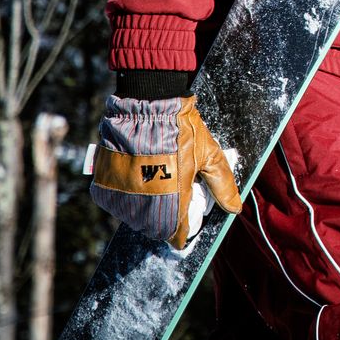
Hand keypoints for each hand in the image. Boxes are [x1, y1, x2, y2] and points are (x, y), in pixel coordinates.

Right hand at [89, 95, 242, 249]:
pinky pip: (116, 204)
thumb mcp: (209, 154)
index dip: (183, 230)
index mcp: (173, 200)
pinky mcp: (104, 188)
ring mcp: (122, 197)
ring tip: (156, 182)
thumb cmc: (182, 129)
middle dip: (166, 218)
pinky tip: (137, 179)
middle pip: (155, 229)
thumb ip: (222, 184)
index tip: (185, 222)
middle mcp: (145, 205)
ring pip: (135, 218)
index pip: (177, 234)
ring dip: (146, 209)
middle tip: (172, 195)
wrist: (148, 104)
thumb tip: (234, 208)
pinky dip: (126, 198)